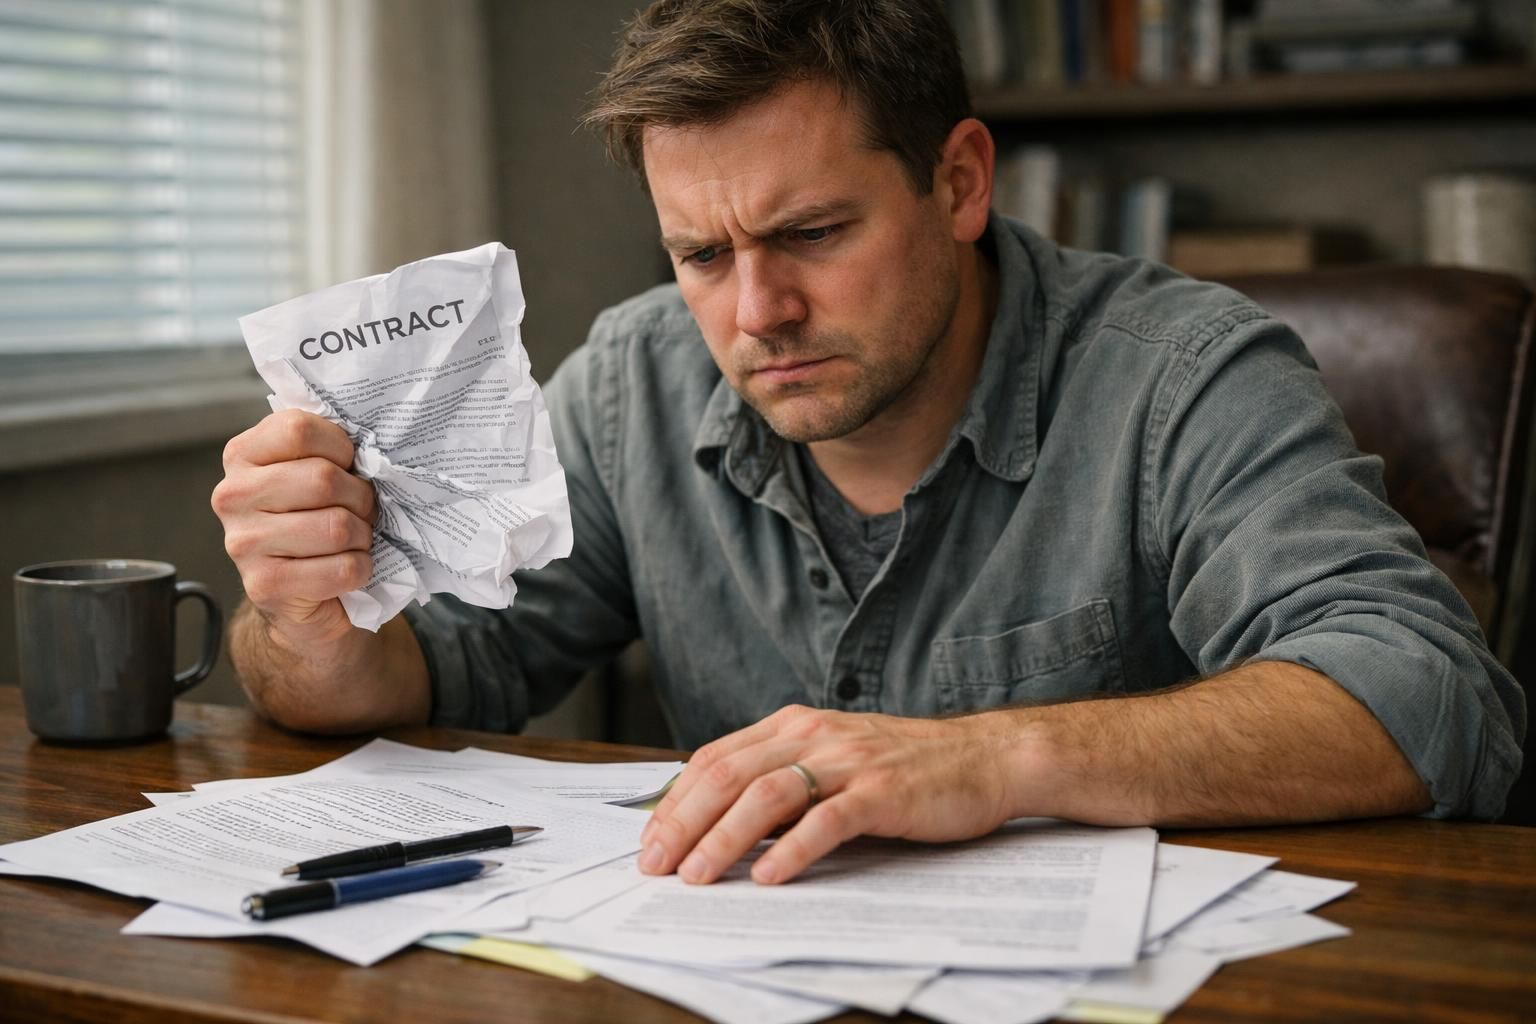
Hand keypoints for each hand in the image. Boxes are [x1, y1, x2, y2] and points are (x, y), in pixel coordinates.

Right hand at [211, 409, 376, 643]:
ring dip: (362, 536)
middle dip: (360, 498)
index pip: (299, 430)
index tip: (347, 465)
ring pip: (337, 527)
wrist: (301, 594)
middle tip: (360, 510)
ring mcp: (242, 543)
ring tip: (353, 540)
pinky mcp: (264, 585)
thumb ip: (328, 449)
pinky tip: (346, 568)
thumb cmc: (316, 518)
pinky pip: (342, 568)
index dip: (340, 448)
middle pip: (323, 480)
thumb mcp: (314, 470)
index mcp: (242, 455)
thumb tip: (372, 447)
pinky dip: (360, 568)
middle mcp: (232, 496)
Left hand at [638, 704, 1021, 884]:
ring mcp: (848, 761)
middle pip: (729, 775)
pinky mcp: (882, 792)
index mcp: (795, 724)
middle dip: (683, 822)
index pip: (716, 758)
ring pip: (767, 794)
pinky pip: (827, 820)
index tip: (649, 841)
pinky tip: (768, 877)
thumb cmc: (905, 767)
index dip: (675, 801)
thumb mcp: (832, 759)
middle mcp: (814, 734)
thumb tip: (719, 823)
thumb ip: (782, 779)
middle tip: (655, 865)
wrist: (984, 757)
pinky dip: (792, 850)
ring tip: (697, 875)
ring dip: (724, 838)